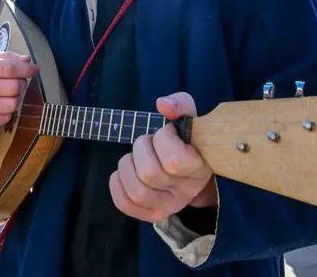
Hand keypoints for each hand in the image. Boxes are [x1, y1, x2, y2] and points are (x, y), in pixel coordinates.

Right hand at [0, 51, 36, 129]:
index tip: (34, 69)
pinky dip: (8, 111)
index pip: (9, 69)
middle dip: (22, 84)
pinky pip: (6, 118)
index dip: (26, 70)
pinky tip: (1, 105)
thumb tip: (28, 61)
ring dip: (16, 98)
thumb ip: (6, 58)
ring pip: (12, 104)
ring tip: (10, 95)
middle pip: (14, 87)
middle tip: (18, 83)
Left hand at [109, 92, 215, 223]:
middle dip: (142, 147)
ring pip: (136, 190)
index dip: (163, 138)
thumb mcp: (189, 116)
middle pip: (149, 173)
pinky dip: (117, 183)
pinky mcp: (151, 213)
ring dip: (128, 164)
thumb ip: (180, 104)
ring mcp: (168, 206)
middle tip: (149, 141)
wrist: (192, 166)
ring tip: (137, 155)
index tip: (169, 131)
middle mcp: (186, 192)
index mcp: (199, 169)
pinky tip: (126, 170)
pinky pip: (124, 203)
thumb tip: (162, 104)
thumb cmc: (187, 138)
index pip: (174, 160)